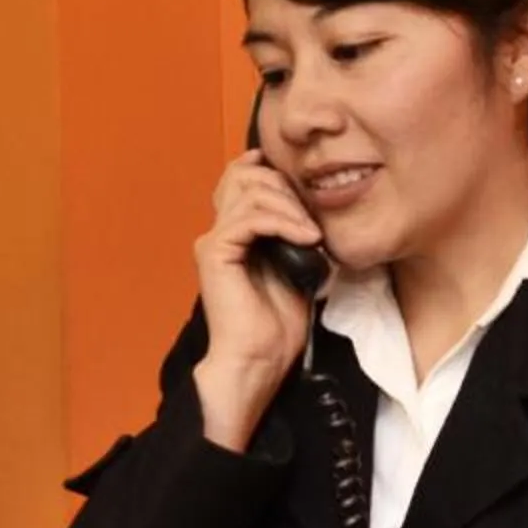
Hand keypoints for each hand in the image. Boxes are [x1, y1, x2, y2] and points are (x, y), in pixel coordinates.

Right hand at [191, 151, 321, 451]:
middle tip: (312, 216)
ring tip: (312, 231)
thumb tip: (314, 211)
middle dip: (285, 186)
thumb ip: (293, 235)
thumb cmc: (277, 325)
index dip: (265, 168)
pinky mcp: (215, 252)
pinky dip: (283, 222)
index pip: (240, 179)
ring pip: (249, 192)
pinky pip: (251, 218)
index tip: (300, 176)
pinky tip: (306, 237)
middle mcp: (218, 233)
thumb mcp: (296, 267)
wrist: (258, 359)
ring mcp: (213, 241)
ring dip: (289, 205)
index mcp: (233, 235)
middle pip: (243, 176)